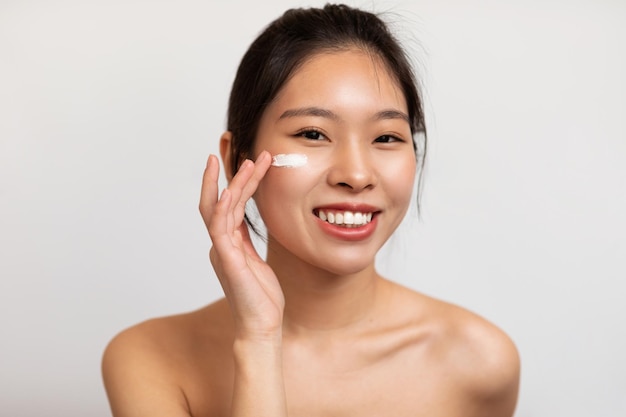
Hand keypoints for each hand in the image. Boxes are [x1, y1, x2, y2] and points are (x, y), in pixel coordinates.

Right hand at [199, 151, 284, 341]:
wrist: (261, 326)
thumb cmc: (261, 297)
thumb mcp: (256, 261)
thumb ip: (247, 241)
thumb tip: (247, 220)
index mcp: (228, 243)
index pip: (228, 205)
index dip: (234, 181)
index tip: (245, 160)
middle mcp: (221, 243)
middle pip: (219, 200)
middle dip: (228, 173)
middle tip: (241, 148)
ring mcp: (221, 250)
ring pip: (220, 207)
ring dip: (234, 182)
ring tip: (250, 161)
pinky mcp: (227, 259)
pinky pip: (221, 227)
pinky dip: (224, 205)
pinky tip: (233, 188)